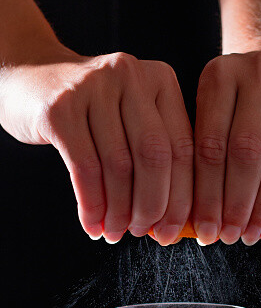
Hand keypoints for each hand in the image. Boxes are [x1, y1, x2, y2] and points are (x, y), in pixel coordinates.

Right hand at [0, 49, 192, 244]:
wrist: (32, 78)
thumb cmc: (91, 111)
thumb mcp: (131, 119)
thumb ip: (155, 156)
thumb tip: (171, 220)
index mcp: (160, 80)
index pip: (183, 148)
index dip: (181, 198)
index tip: (171, 230)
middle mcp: (130, 75)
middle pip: (155, 157)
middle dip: (152, 206)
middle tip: (142, 232)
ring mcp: (93, 87)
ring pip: (119, 166)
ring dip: (118, 211)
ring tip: (114, 232)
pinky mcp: (60, 108)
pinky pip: (85, 169)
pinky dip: (91, 204)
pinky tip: (92, 223)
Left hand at [193, 51, 260, 244]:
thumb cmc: (237, 103)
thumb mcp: (212, 114)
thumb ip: (202, 156)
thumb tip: (196, 219)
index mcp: (217, 77)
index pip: (209, 148)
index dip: (207, 196)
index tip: (206, 231)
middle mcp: (257, 72)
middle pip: (245, 151)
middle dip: (235, 203)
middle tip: (230, 236)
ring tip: (254, 232)